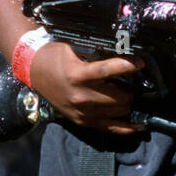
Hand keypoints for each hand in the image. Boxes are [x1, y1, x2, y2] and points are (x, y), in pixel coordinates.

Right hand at [28, 41, 145, 134]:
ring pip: (119, 111)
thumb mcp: (75, 47)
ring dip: (128, 102)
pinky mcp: (82, 121)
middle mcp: (80, 96)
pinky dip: (127, 127)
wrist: (34, 72)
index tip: (141, 62)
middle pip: (119, 97)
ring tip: (128, 91)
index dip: (128, 66)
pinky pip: (111, 128)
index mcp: (78, 75)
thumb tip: (125, 49)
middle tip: (135, 80)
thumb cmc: (56, 56)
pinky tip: (139, 124)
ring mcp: (82, 112)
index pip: (108, 71)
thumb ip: (97, 51)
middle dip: (132, 88)